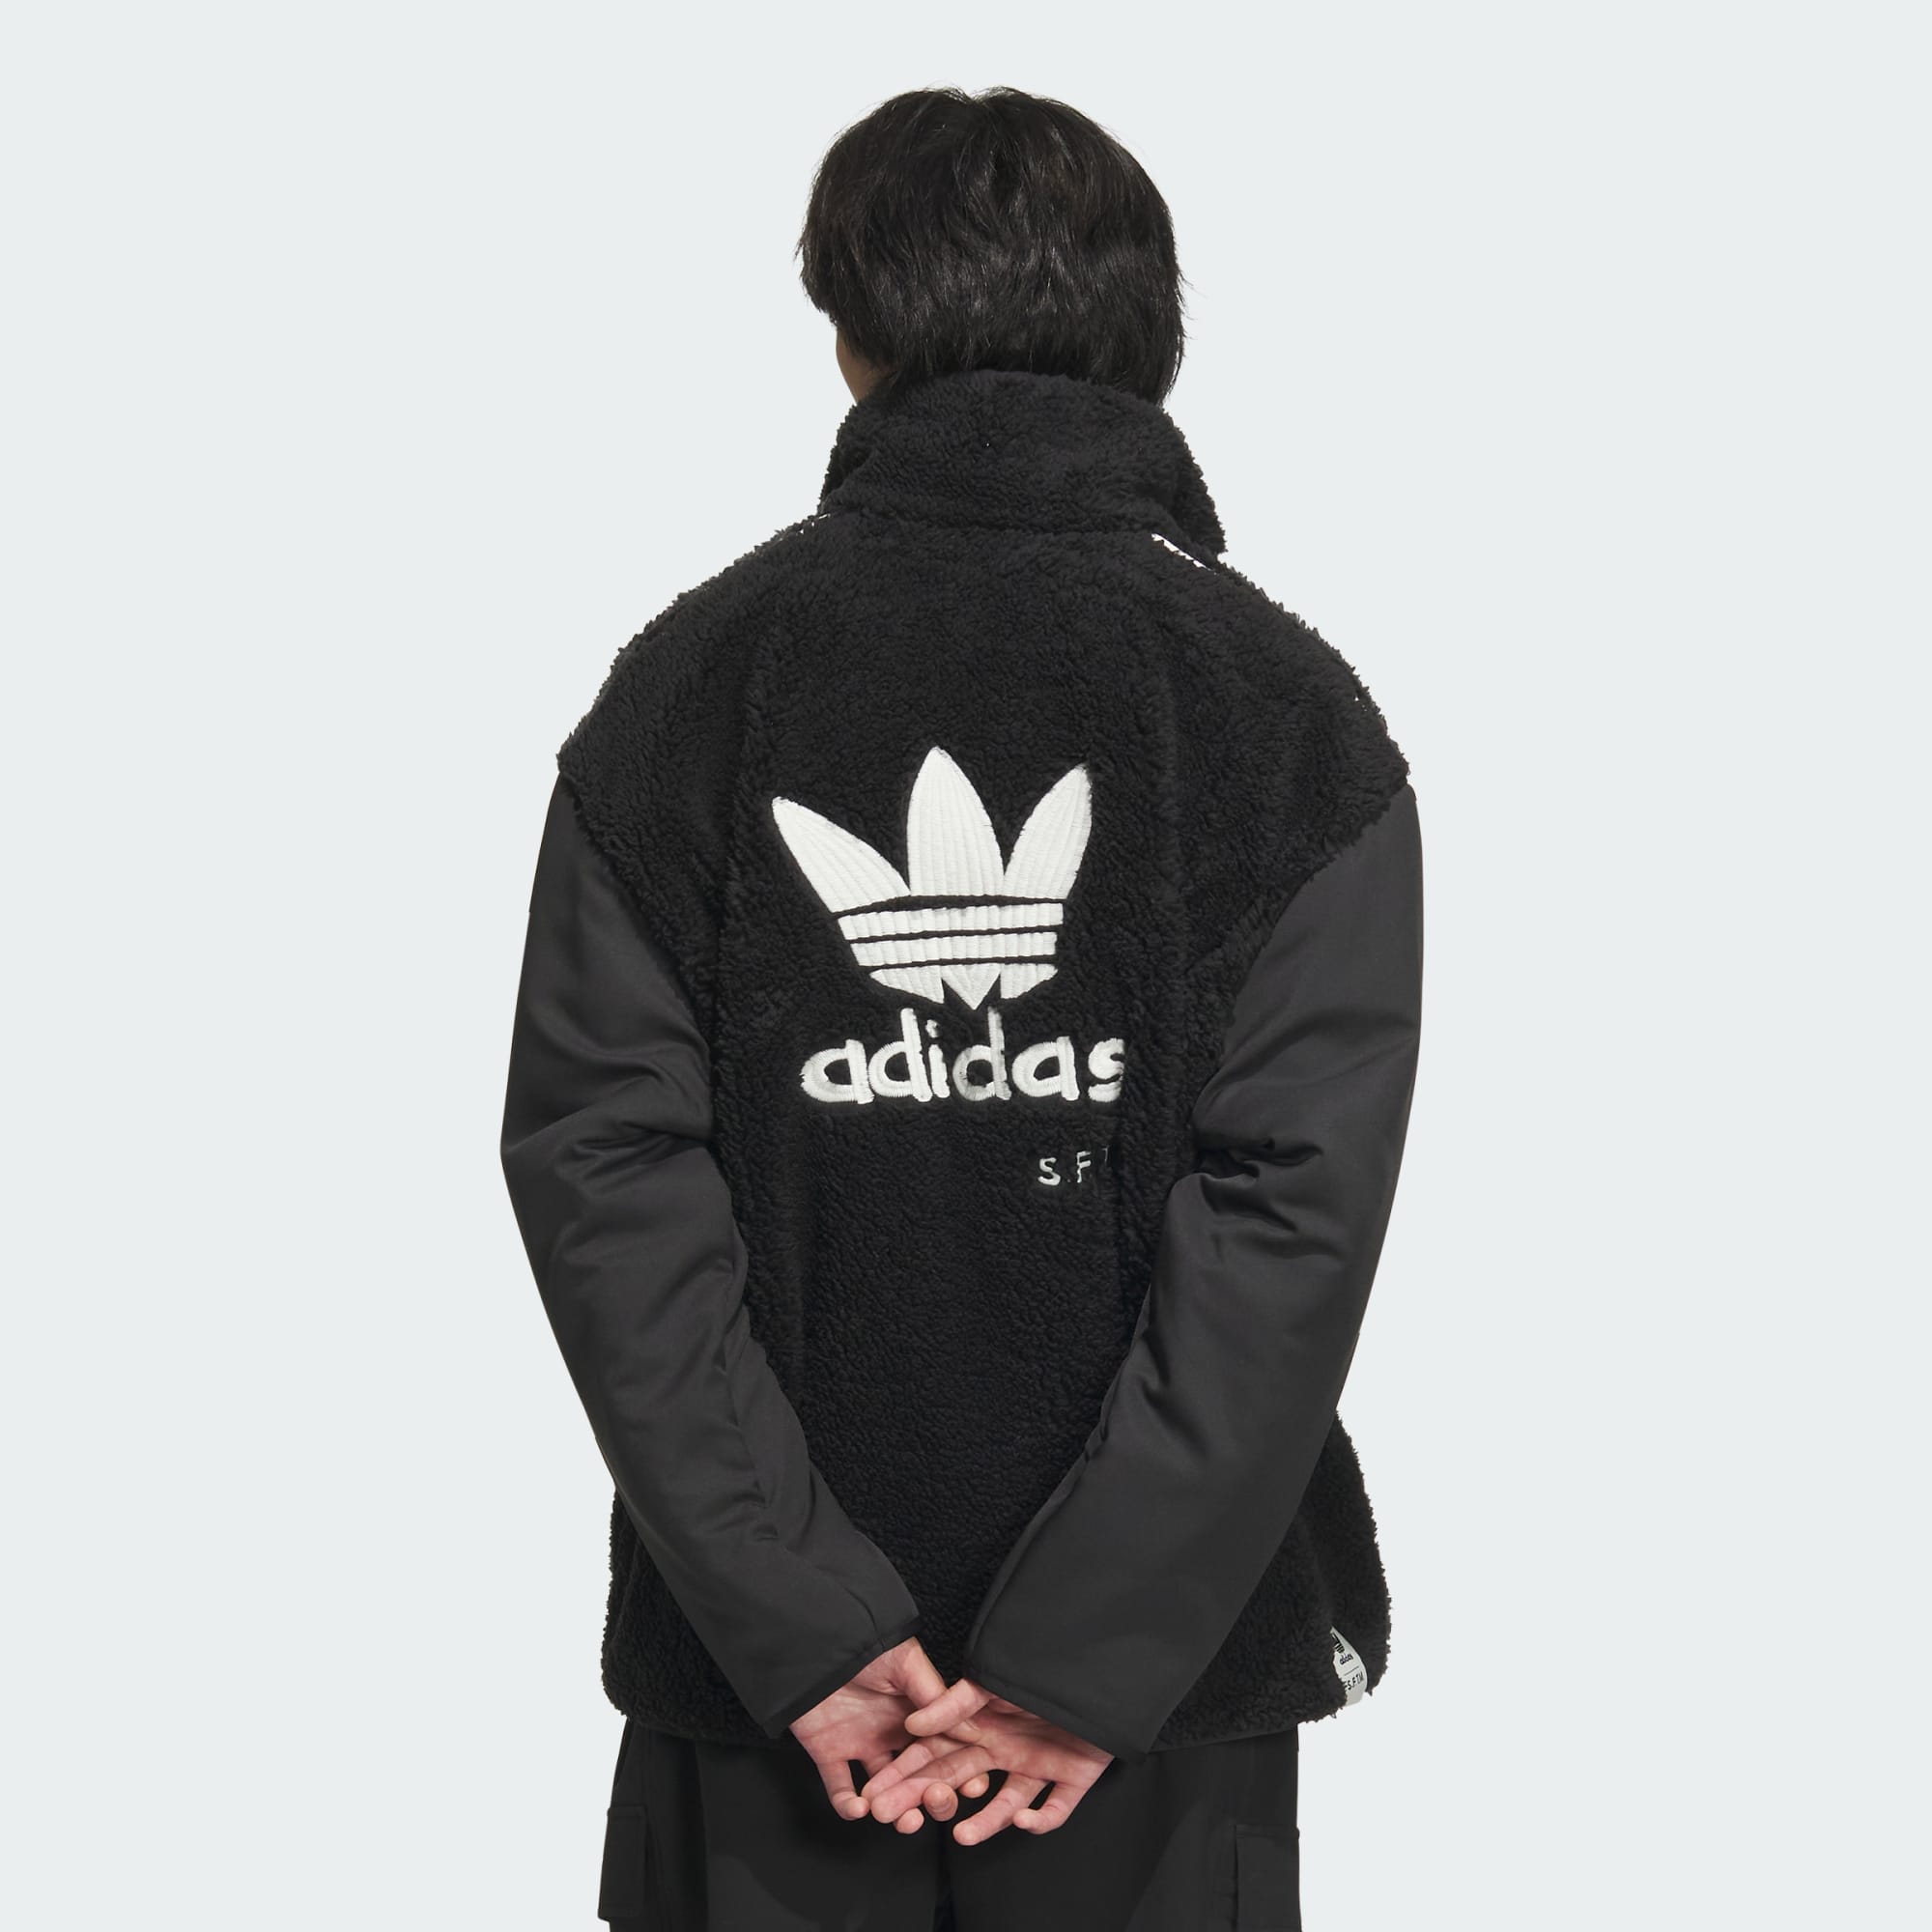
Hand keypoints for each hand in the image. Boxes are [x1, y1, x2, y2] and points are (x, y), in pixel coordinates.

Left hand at [787, 1637, 991, 1827]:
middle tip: (934, 1806)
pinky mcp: (830, 1753)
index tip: (974, 1786)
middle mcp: (892, 1732)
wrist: (813, 1643)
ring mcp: (862, 1744)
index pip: (942, 1747)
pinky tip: (860, 1807)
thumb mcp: (905, 1663)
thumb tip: (971, 1729)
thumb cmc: (863, 1643)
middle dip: (931, 1797)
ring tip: (904, 1818)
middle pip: (918, 1775)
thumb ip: (934, 1696)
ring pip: (885, 1789)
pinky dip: (849, 1805)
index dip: (958, 1769)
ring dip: (896, 1811)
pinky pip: (840, 1788)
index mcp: (916, 1711)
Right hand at [859, 1677, 1114, 1841]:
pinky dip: (1041, 1818)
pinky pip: (1055, 1809)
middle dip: (926, 1801)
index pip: (936, 1755)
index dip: (906, 1774)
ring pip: (1005, 1805)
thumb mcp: (992, 1684)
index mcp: (984, 1729)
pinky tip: (1025, 1817)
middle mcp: (1005, 1752)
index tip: (875, 1793)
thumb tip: (914, 1723)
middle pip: (959, 1783)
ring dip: (985, 1823)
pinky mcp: (1072, 1780)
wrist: (1099, 1667)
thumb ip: (954, 1704)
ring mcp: (1037, 1767)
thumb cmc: (1041, 1669)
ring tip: (962, 1835)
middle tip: (896, 1820)